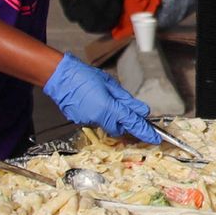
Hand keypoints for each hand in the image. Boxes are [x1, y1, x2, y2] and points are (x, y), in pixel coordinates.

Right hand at [43, 54, 158, 143]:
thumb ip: (127, 101)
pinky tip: (93, 101)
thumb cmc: (84, 76)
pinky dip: (99, 114)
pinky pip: (95, 121)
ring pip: (107, 124)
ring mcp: (87, 121)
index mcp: (107, 108)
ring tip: (103, 98)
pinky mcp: (79, 121)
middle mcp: (97, 118)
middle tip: (124, 108)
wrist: (60, 77)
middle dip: (125, 122)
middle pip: (119, 128)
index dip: (145, 132)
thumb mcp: (111, 85)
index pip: (131, 123)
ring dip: (111, 116)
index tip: (155, 138)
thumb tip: (142, 111)